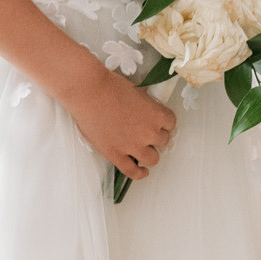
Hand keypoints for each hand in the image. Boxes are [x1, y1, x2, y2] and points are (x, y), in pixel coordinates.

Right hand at [68, 57, 176, 182]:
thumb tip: (147, 111)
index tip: (160, 124)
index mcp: (156, 114)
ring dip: (151, 154)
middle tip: (149, 134)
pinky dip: (139, 173)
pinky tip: (142, 171)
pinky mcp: (116, 155)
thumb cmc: (110, 86)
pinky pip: (132, 171)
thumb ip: (146, 105)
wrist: (89, 92)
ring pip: (153, 159)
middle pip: (164, 141)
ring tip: (146, 150)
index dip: (165, 123)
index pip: (171, 123)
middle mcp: (148, 132)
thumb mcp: (138, 91)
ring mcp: (132, 146)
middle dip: (157, 137)